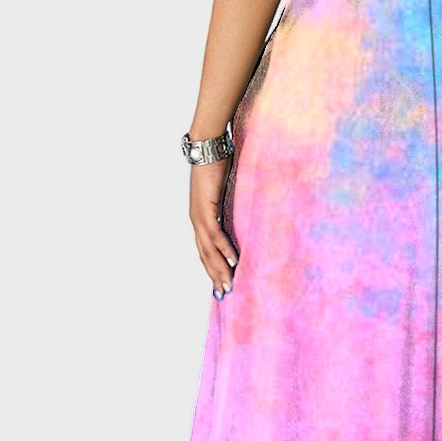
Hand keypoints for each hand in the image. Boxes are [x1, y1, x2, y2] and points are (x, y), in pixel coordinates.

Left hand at [189, 160, 238, 297]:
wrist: (207, 148)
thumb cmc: (217, 165)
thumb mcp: (225, 192)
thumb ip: (231, 206)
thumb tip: (244, 215)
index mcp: (200, 218)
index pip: (205, 250)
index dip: (212, 268)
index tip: (220, 283)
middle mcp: (197, 220)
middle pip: (204, 255)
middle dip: (215, 275)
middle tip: (225, 293)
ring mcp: (199, 216)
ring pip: (208, 250)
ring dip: (219, 268)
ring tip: (229, 283)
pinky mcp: (205, 208)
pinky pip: (215, 234)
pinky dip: (224, 249)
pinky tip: (233, 260)